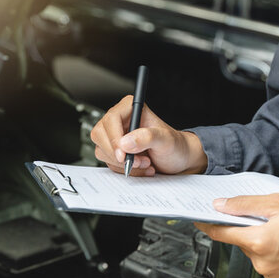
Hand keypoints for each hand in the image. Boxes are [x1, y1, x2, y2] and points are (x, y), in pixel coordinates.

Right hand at [90, 95, 207, 175]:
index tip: (123, 155)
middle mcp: (120, 120)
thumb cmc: (175, 145)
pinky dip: (124, 169)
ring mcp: (116, 136)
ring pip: (102, 151)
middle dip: (118, 154)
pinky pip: (108, 162)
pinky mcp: (115, 151)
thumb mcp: (166, 140)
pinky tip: (140, 166)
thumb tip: (125, 142)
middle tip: (137, 161)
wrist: (178, 160)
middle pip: (100, 135)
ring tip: (145, 163)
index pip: (111, 119)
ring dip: (123, 163)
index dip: (114, 138)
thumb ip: (148, 137)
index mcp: (130, 108)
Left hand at [195, 194, 278, 277]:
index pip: (221, 233)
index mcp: (259, 241)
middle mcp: (263, 263)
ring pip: (256, 255)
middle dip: (250, 229)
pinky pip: (270, 267)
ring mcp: (273, 276)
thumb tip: (222, 206)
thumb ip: (246, 205)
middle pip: (242, 243)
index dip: (209, 223)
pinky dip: (276, 255)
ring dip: (264, 243)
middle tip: (271, 218)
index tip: (200, 218)